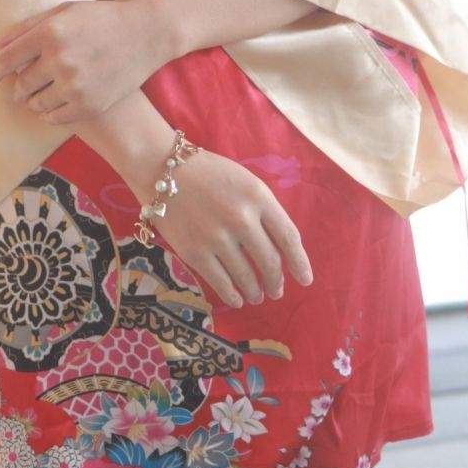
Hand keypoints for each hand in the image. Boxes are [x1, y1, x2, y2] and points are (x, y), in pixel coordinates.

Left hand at [0, 0, 162, 123]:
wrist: (146, 34)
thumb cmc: (102, 19)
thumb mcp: (65, 11)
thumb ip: (29, 27)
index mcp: (49, 33)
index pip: (6, 60)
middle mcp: (59, 59)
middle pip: (19, 86)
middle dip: (21, 85)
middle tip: (35, 78)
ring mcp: (75, 85)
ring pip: (35, 104)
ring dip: (36, 99)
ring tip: (52, 86)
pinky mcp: (89, 105)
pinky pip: (54, 118)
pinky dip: (52, 112)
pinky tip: (63, 99)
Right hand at [148, 149, 313, 308]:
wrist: (161, 168)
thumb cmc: (208, 173)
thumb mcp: (245, 182)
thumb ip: (264, 211)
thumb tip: (279, 250)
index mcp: (258, 197)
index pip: (288, 237)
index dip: (299, 263)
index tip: (305, 280)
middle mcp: (241, 218)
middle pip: (269, 261)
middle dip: (275, 281)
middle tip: (276, 291)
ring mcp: (217, 237)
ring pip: (246, 276)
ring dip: (255, 291)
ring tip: (257, 296)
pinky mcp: (194, 252)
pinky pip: (221, 282)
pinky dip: (232, 295)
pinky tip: (237, 298)